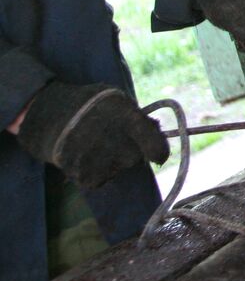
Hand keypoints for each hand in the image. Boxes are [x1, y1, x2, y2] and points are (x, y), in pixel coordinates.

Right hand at [16, 82, 168, 189]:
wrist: (48, 116)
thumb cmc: (88, 104)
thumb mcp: (117, 101)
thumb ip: (137, 118)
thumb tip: (156, 132)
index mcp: (130, 121)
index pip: (157, 146)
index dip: (159, 152)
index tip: (156, 154)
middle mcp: (119, 144)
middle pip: (135, 158)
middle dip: (129, 151)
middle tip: (111, 139)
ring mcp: (103, 163)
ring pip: (118, 168)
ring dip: (110, 161)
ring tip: (93, 145)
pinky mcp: (87, 177)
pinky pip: (100, 179)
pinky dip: (94, 170)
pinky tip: (83, 155)